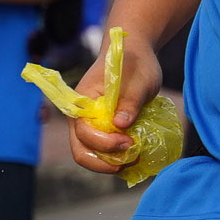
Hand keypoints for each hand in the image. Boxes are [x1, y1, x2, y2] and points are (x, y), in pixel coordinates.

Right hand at [71, 31, 163, 173]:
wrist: (134, 55)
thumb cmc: (135, 64)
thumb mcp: (139, 81)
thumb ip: (130, 101)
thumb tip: (121, 124)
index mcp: (82, 102)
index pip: (83, 131)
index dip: (105, 143)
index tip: (129, 141)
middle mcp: (80, 116)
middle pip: (81, 150)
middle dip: (103, 162)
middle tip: (130, 160)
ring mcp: (89, 125)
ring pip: (89, 155)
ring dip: (109, 164)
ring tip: (134, 161)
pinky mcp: (101, 130)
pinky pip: (101, 151)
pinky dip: (114, 158)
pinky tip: (133, 157)